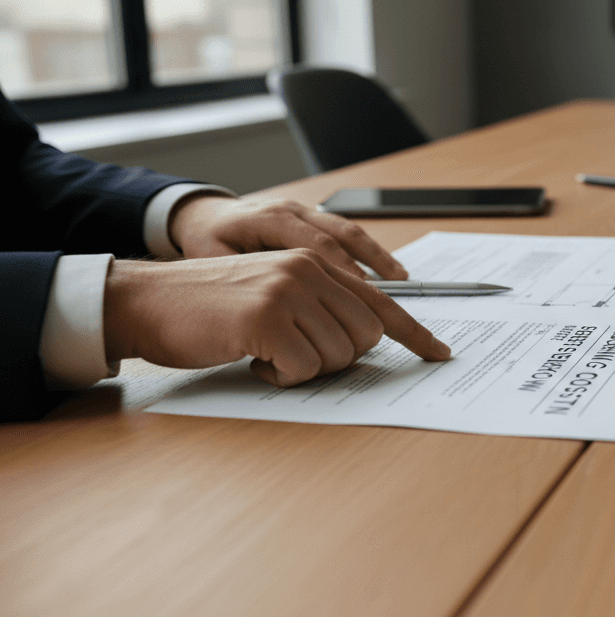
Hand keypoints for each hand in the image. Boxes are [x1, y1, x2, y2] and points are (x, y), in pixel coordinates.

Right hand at [104, 249, 451, 386]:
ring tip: (267, 353)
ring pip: (338, 356)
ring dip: (304, 369)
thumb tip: (367, 338)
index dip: (414, 333)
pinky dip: (280, 378)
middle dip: (339, 359)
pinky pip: (303, 369)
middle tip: (296, 356)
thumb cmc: (212, 308)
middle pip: (366, 337)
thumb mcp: (275, 293)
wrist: (148, 302)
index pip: (380, 302)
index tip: (439, 354)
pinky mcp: (266, 318)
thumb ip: (320, 305)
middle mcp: (308, 269)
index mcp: (316, 263)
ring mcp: (288, 291)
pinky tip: (253, 361)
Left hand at [168, 194, 408, 279]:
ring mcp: (306, 212)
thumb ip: (244, 278)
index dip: (341, 272)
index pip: (315, 245)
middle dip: (370, 266)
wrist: (203, 215)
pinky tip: (387, 273)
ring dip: (378, 257)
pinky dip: (371, 253)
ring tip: (400, 281)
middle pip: (342, 235)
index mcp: (269, 218)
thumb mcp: (212, 260)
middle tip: (388, 296)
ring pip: (351, 231)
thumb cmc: (207, 242)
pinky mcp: (313, 219)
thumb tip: (275, 307)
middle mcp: (293, 210)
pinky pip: (349, 233)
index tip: (360, 297)